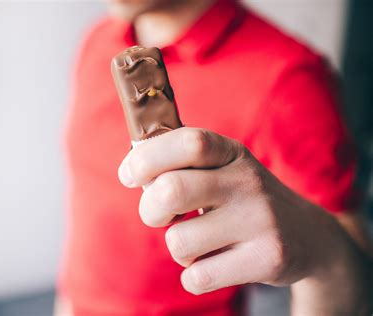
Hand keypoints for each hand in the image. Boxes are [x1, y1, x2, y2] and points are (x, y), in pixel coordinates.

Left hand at [118, 127, 342, 294]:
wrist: (308, 235)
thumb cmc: (242, 200)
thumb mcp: (222, 169)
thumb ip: (182, 165)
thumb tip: (132, 170)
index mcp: (231, 153)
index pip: (187, 143)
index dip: (146, 158)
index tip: (129, 175)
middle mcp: (247, 181)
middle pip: (171, 191)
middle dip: (149, 210)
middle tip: (158, 216)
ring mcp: (261, 220)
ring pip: (179, 241)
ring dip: (178, 248)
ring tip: (199, 243)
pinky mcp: (268, 258)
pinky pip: (198, 276)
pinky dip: (193, 275)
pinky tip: (213, 265)